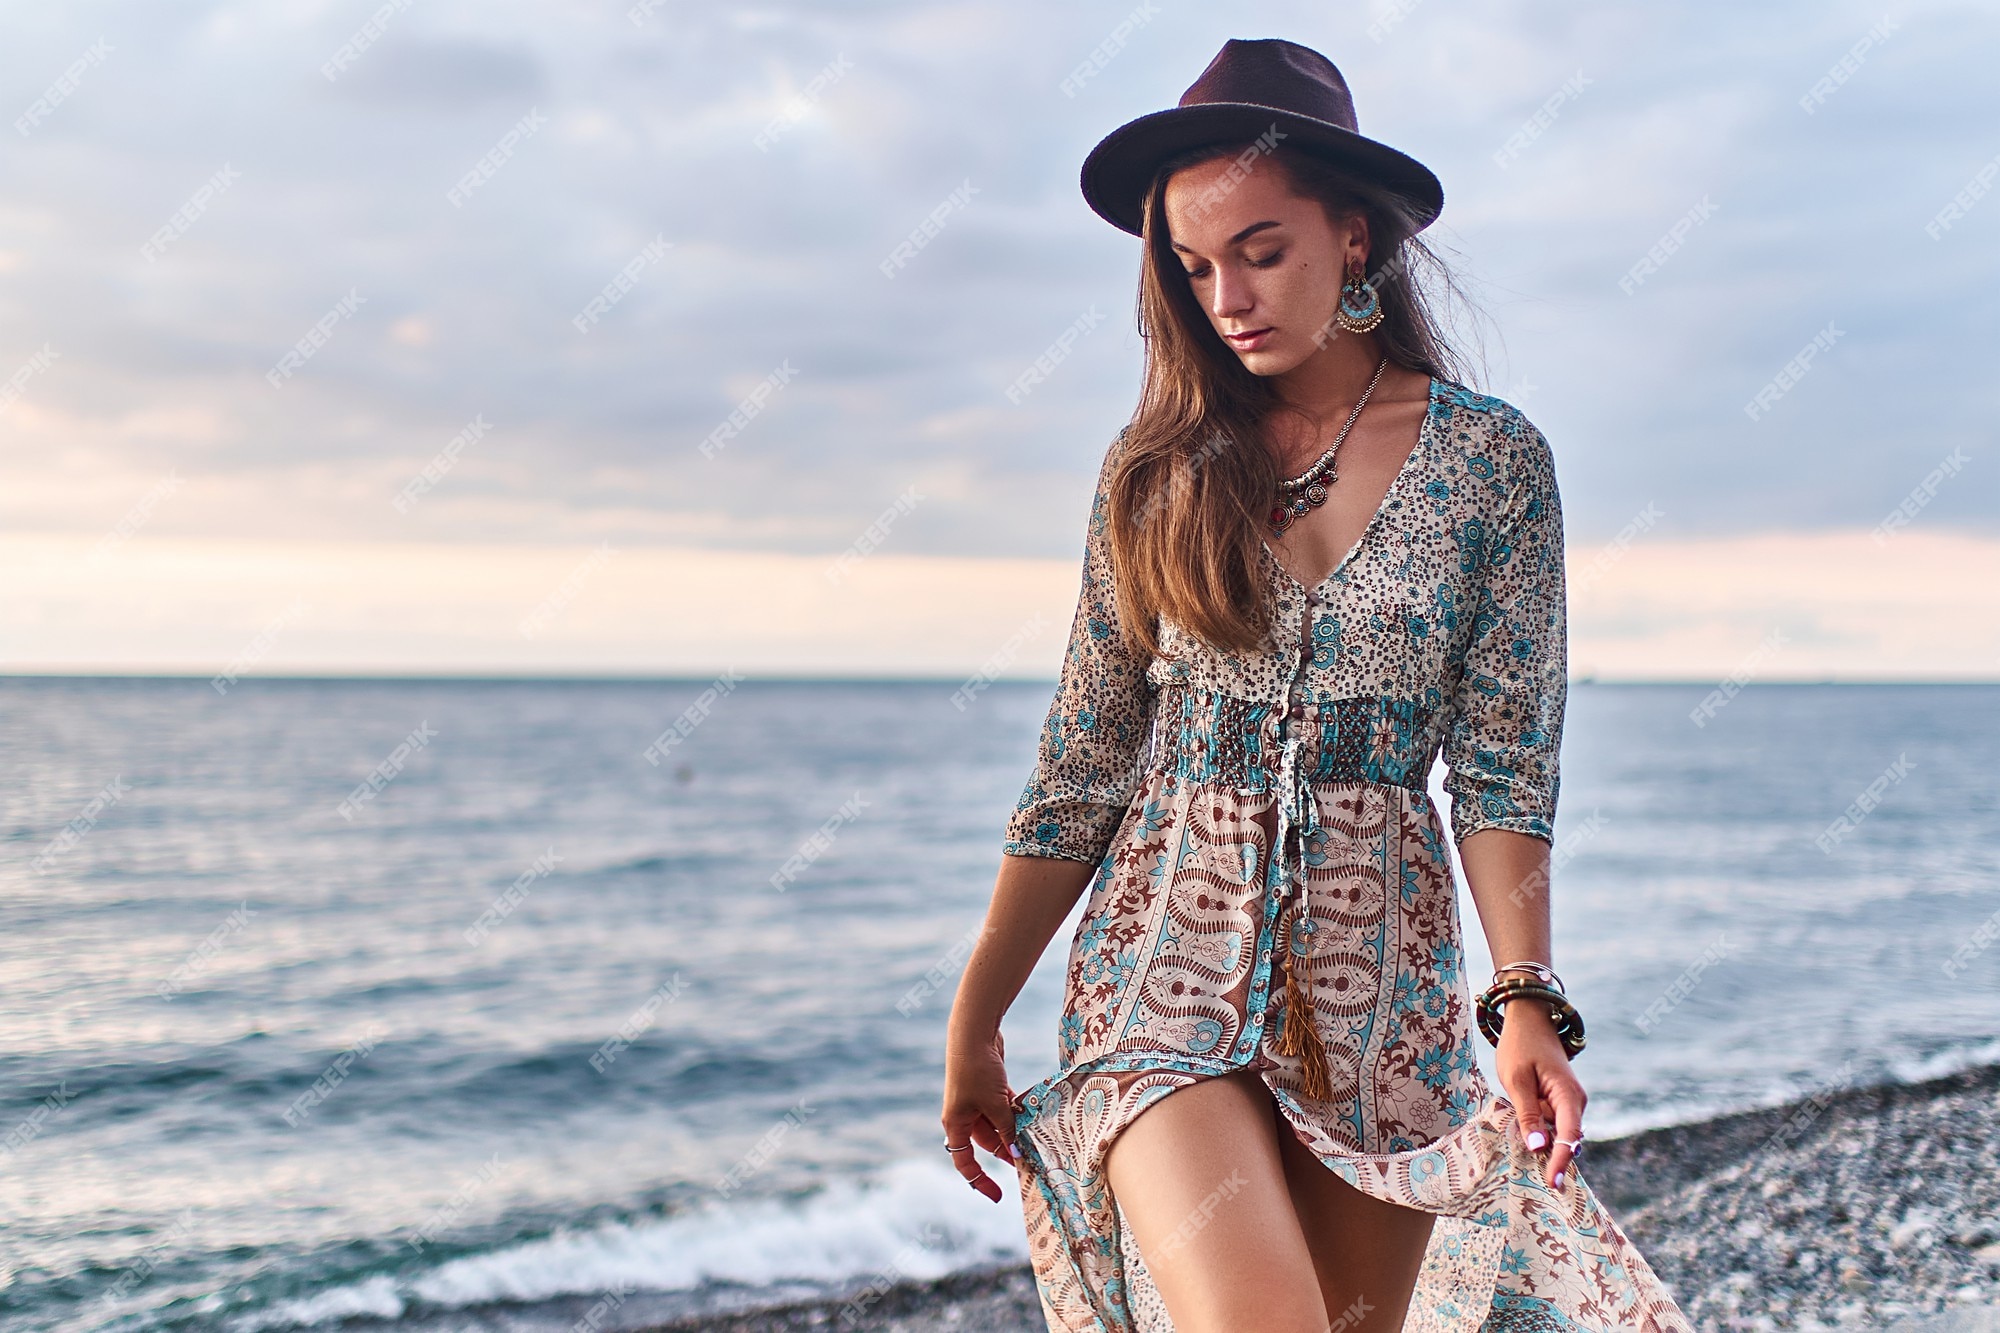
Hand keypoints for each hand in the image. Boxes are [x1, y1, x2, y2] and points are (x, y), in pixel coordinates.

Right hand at [941, 1023, 1021, 1202]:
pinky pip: (1003, 1108)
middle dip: (1008, 1153)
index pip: (965, 1162)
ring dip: (1015, 1132)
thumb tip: (1017, 1154)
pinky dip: (1016, 1114)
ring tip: (1037, 1143)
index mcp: (956, 1124)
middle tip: (1031, 1165)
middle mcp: (963, 1115)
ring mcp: (976, 1100)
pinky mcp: (989, 1087)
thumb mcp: (995, 1105)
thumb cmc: (978, 1071)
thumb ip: (1007, 1130)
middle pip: (987, 1143)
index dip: (979, 1181)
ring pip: (998, 1125)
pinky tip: (1033, 1118)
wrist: (974, 1034)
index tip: (997, 1195)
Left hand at [1494, 998, 1585, 1189]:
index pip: (1568, 1137)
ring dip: (1541, 1142)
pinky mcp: (1559, 1102)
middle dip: (1550, 1158)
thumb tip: (1538, 1147)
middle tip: (1532, 1182)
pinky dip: (1538, 1131)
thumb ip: (1528, 1114)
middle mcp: (1575, 1102)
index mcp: (1568, 1096)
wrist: (1530, 1020)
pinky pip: (1551, 1123)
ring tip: (1521, 1154)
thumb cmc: (1521, 1046)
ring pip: (1556, 1133)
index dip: (1560, 1161)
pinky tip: (1522, 1134)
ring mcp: (1569, 1102)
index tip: (1552, 1184)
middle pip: (1565, 1139)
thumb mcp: (1517, 1080)